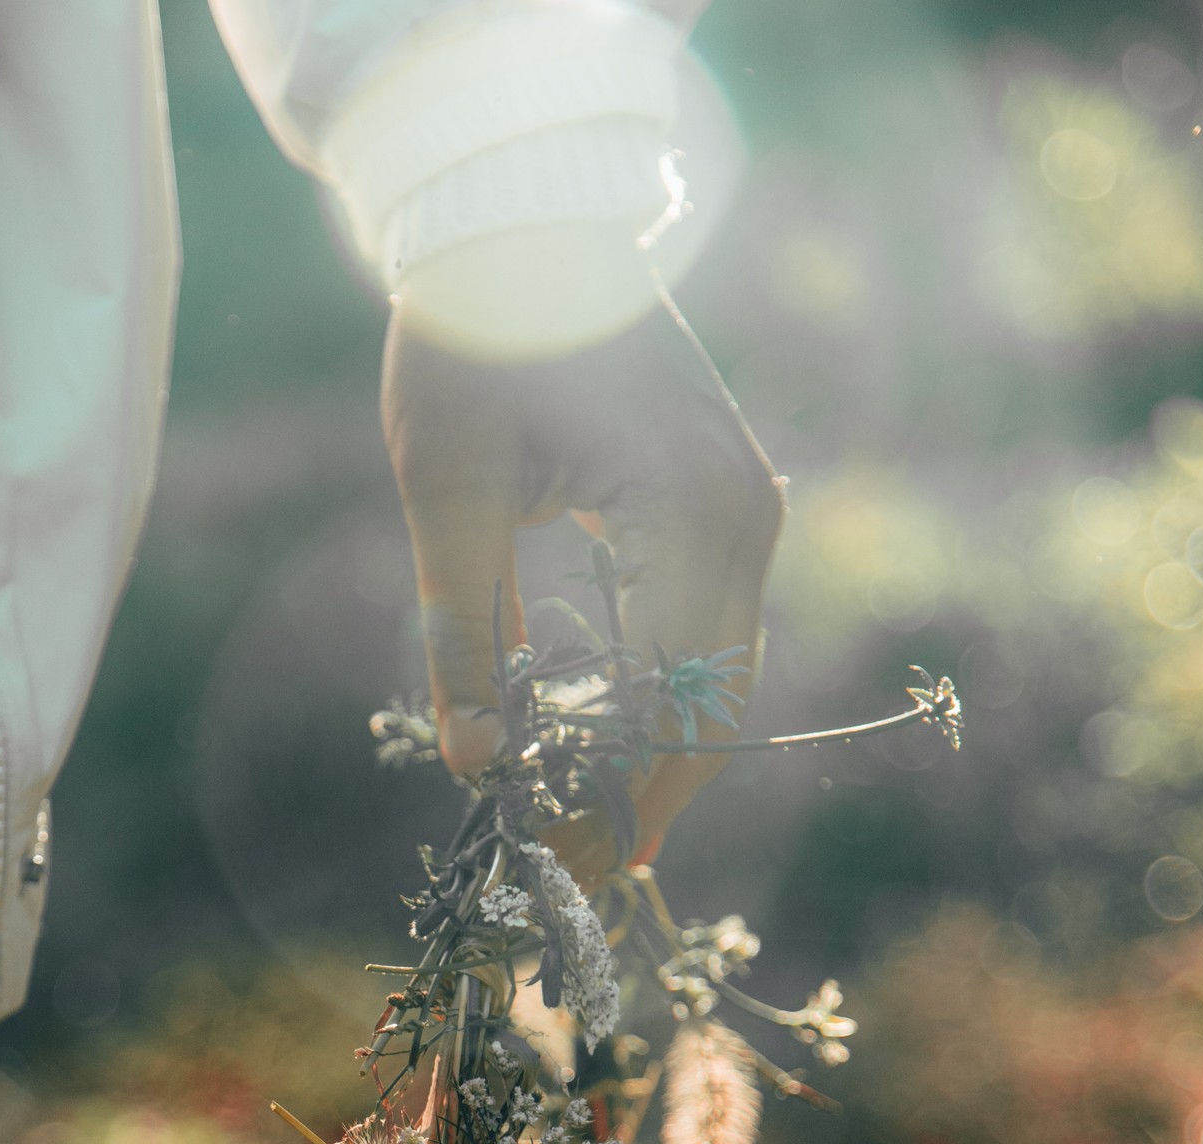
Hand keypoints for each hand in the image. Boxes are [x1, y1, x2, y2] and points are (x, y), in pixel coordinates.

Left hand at [381, 288, 784, 886]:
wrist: (526, 218)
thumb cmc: (475, 335)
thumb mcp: (451, 490)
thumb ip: (467, 634)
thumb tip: (473, 766)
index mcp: (687, 512)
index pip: (666, 706)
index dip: (607, 795)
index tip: (544, 856)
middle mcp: (745, 516)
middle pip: (714, 708)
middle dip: (642, 797)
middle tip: (570, 867)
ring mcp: (751, 505)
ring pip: (724, 679)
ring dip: (657, 755)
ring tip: (585, 823)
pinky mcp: (730, 499)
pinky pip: (713, 629)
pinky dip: (666, 697)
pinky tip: (611, 746)